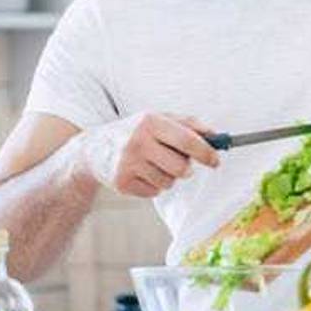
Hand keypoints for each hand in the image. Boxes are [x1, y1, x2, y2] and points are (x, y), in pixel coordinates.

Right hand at [83, 113, 220, 197]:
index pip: (187, 140)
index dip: (206, 153)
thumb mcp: (158, 119)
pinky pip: (154, 192)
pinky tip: (141, 173)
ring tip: (153, 165)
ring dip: (168, 177)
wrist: (94, 148)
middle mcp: (138, 142)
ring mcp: (128, 164)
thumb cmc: (135, 132)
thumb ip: (188, 124)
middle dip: (186, 169)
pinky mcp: (122, 183)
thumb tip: (216, 135)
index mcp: (150, 122)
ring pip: (168, 182)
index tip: (216, 161)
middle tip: (180, 164)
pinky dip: (153, 186)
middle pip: (181, 168)